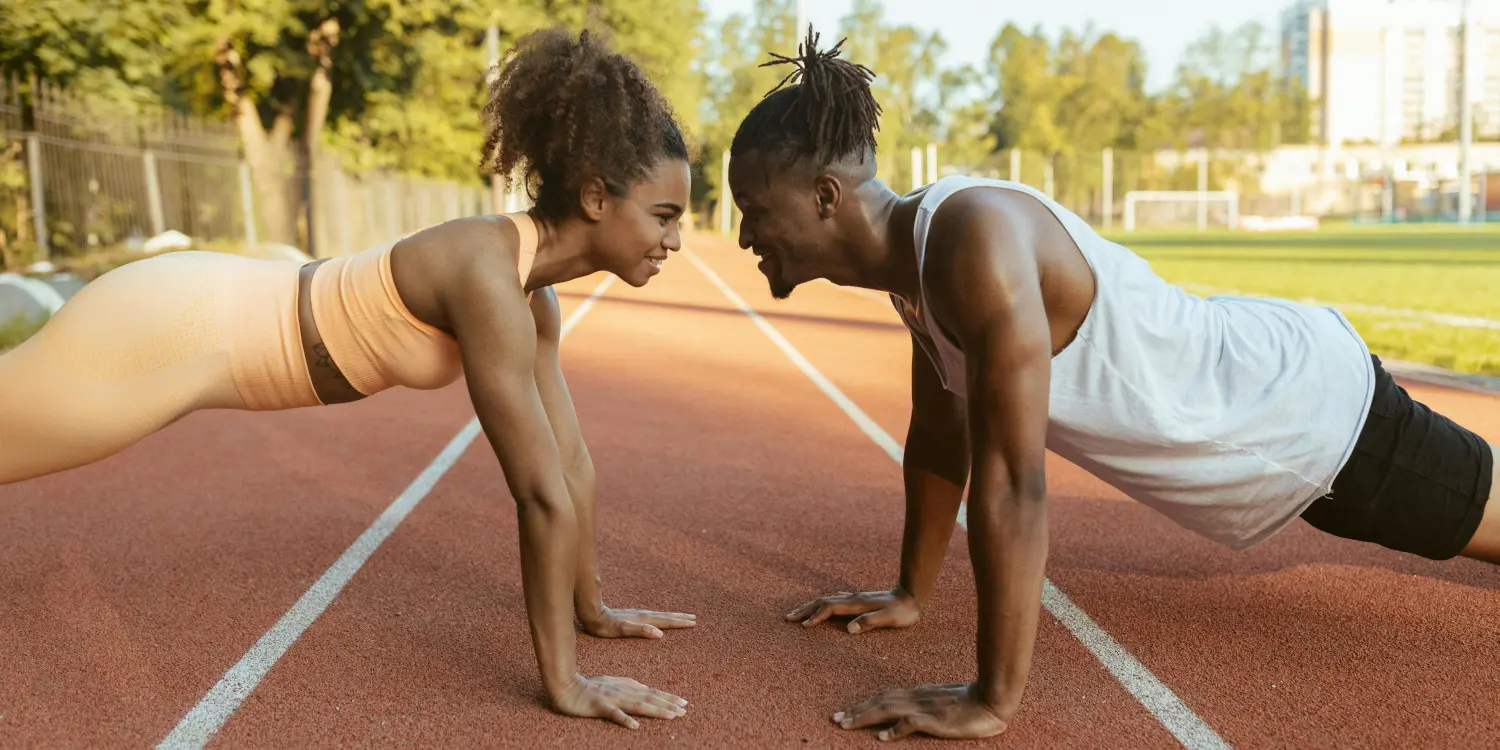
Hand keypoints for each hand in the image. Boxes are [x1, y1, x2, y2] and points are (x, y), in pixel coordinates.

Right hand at [551, 673, 688, 728]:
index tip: (684, 703)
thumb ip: (629, 684)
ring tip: (671, 716)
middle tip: (684, 710)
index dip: (668, 697)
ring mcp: (611, 698)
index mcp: (626, 687)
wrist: (565, 686)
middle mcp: (622, 691)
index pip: (651, 692)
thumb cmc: (588, 686)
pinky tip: (636, 726)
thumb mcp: (612, 682)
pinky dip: (625, 719)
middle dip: (668, 704)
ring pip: (637, 705)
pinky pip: (614, 714)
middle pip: (649, 698)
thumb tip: (646, 687)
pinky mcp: (599, 706)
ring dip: (655, 710)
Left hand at [581, 605, 696, 638]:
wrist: (592, 614)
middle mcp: (643, 615)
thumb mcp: (622, 630)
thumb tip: (660, 633)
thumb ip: (640, 630)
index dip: (679, 623)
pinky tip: (659, 620)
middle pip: (665, 616)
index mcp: (643, 619)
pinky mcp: (632, 617)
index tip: (693, 623)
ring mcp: (637, 615)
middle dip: (679, 618)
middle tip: (694, 618)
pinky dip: (660, 618)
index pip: (666, 621)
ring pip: (659, 615)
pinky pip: (652, 617)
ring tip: (682, 617)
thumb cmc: (605, 626)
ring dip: (672, 616)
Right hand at [784, 587, 919, 633]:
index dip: (816, 616)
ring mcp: (854, 598)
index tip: (804, 626)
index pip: (830, 608)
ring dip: (810, 606)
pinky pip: (833, 600)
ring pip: (826, 599)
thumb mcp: (889, 618)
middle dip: (804, 609)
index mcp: (856, 604)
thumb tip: (849, 629)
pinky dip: (821, 605)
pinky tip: (820, 608)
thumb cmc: (902, 611)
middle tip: (788, 618)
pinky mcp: (857, 600)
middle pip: (822, 601)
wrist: (912, 596)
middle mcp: (852, 598)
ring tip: (797, 614)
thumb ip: (870, 622)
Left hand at [833, 682, 1008, 740]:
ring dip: (866, 717)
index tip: (843, 714)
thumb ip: (920, 707)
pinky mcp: (936, 720)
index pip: (883, 698)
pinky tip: (883, 737)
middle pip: (880, 702)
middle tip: (835, 720)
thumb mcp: (939, 702)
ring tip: (847, 724)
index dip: (862, 706)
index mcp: (916, 694)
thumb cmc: (968, 703)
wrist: (992, 700)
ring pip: (888, 710)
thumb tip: (900, 720)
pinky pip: (912, 723)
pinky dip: (895, 729)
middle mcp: (916, 698)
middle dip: (856, 711)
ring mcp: (925, 708)